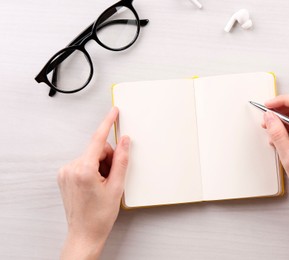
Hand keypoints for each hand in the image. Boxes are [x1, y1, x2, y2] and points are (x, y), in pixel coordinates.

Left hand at [58, 107, 129, 259]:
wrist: (84, 233)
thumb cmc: (99, 216)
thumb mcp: (116, 187)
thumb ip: (121, 160)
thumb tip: (124, 142)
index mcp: (83, 170)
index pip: (98, 139)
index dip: (107, 123)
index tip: (113, 112)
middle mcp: (71, 168)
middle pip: (96, 149)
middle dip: (108, 159)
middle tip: (112, 177)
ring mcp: (65, 172)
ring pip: (90, 156)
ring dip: (101, 165)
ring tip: (103, 184)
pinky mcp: (64, 176)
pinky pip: (83, 163)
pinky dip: (93, 169)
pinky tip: (96, 184)